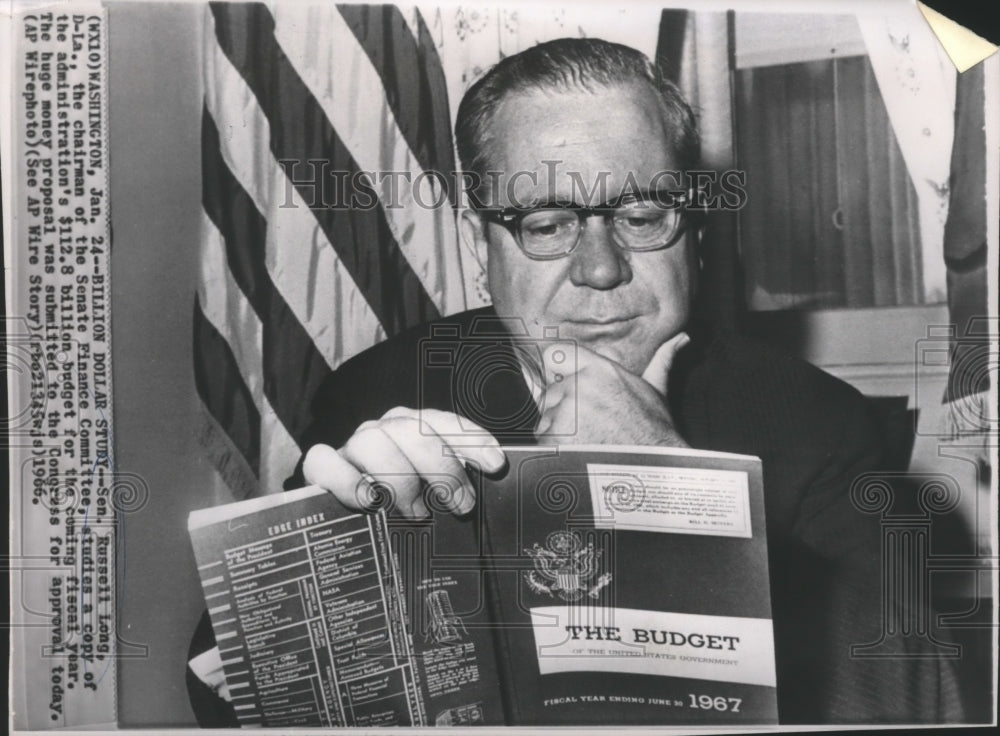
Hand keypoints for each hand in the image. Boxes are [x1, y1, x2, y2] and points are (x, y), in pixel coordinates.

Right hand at [302, 408, 505, 517]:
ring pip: (372, 442)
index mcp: (413, 428)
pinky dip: (349, 482)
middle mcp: (383, 430)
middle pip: (412, 431)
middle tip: (461, 504)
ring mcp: (351, 447)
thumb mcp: (431, 492)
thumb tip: (482, 495)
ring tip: (417, 513)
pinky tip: (369, 502)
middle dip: (442, 467)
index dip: (470, 439)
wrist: (341, 519)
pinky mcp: (321, 468)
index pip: (443, 422)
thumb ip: (451, 486)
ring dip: (400, 479)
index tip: (494, 464)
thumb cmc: (397, 505)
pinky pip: (325, 462)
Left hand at [535, 332, 690, 446]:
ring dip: (559, 430)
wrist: (654, 467)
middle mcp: (580, 386)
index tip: (560, 383)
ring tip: (587, 440)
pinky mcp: (556, 436)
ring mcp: (567, 412)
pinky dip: (555, 448)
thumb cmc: (654, 431)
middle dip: (561, 408)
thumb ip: (661, 360)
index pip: (556, 354)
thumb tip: (681, 338)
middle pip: (550, 392)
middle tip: (587, 425)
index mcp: (600, 370)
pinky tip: (579, 451)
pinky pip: (543, 439)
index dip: (555, 369)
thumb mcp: (657, 390)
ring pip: (546, 417)